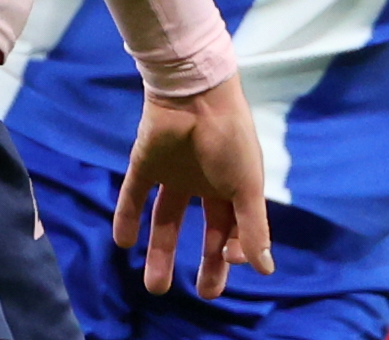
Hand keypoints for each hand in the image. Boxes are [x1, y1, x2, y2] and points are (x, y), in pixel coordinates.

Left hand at [113, 76, 272, 297]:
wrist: (195, 94)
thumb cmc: (229, 139)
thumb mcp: (247, 186)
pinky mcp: (146, 163)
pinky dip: (126, 218)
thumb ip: (254, 228)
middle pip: (203, 230)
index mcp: (233, 187)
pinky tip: (123, 243)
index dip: (232, 252)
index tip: (227, 262)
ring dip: (160, 252)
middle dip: (204, 262)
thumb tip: (266, 270)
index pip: (234, 229)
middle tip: (201, 294)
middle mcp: (204, 183)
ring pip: (166, 219)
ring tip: (155, 287)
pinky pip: (134, 194)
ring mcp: (174, 174)